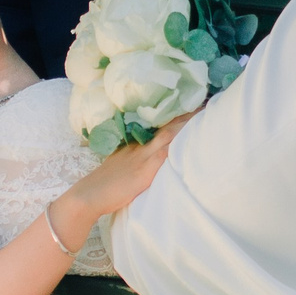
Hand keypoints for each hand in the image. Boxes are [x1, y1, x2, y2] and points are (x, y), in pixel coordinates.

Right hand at [52, 111, 195, 240]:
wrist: (89, 194)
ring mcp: (144, 156)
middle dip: (187, 113)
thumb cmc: (105, 185)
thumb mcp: (121, 165)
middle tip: (206, 100)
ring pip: (169, 134)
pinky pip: (165, 152)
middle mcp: (142, 146)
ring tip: (205, 110)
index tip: (193, 105)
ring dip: (186, 122)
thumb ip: (137, 160)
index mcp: (136, 144)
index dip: (177, 115)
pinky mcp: (145, 169)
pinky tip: (191, 137)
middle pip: (168, 125)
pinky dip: (178, 142)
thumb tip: (152, 160)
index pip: (161, 126)